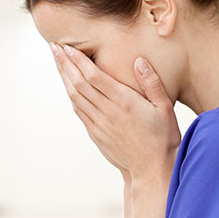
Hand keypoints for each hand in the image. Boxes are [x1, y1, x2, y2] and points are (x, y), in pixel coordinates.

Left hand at [50, 42, 181, 182]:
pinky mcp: (96, 134)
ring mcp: (99, 124)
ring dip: (64, 78)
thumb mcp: (164, 108)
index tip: (67, 47)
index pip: (94, 76)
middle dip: (64, 64)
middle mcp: (107, 112)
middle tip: (54, 47)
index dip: (78, 60)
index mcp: (124, 102)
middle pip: (79, 84)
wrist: (152, 170)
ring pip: (75, 97)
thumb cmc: (163, 138)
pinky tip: (68, 86)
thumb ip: (152, 83)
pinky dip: (70, 95)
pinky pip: (79, 111)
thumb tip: (139, 61)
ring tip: (57, 62)